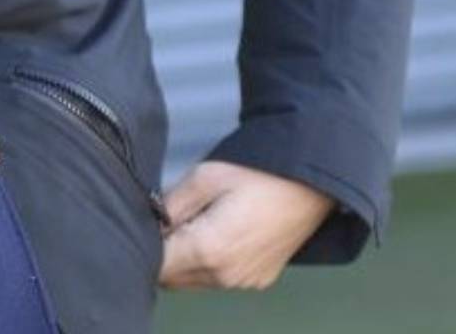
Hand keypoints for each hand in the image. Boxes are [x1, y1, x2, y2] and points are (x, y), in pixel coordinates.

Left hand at [157, 160, 333, 291]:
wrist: (311, 186)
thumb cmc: (260, 175)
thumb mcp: (204, 177)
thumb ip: (169, 204)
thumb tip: (148, 222)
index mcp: (209, 250)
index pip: (156, 265)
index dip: (144, 243)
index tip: (146, 221)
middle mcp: (225, 275)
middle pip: (171, 277)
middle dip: (162, 252)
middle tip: (170, 218)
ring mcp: (242, 281)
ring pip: (191, 280)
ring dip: (183, 259)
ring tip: (196, 221)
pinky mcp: (255, 280)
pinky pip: (216, 279)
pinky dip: (205, 263)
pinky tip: (215, 231)